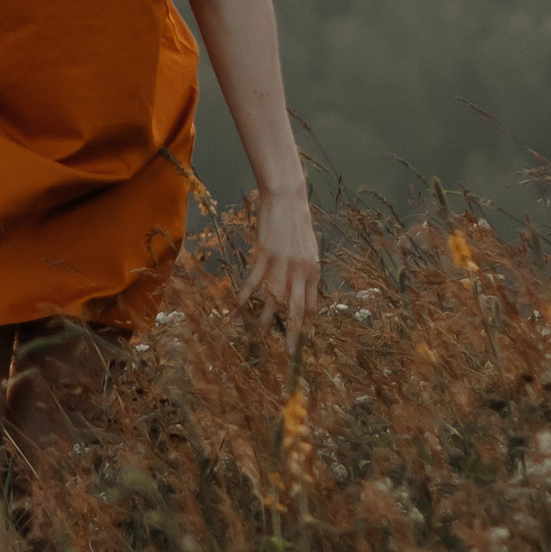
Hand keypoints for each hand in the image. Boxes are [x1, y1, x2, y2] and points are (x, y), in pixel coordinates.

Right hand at [244, 177, 317, 345]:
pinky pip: (253, 282)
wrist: (287, 199)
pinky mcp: (264, 256)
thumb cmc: (298, 224)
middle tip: (289, 352)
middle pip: (296, 308)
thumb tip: (303, 293)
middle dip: (293, 332)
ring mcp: (281, 264)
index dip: (305, 320)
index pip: (311, 304)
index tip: (299, 333)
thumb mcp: (310, 250)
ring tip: (261, 337)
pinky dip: (244, 297)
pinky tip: (237, 310)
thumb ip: (307, 272)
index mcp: (313, 270)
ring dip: (266, 320)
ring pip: (273, 300)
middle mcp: (300, 271)